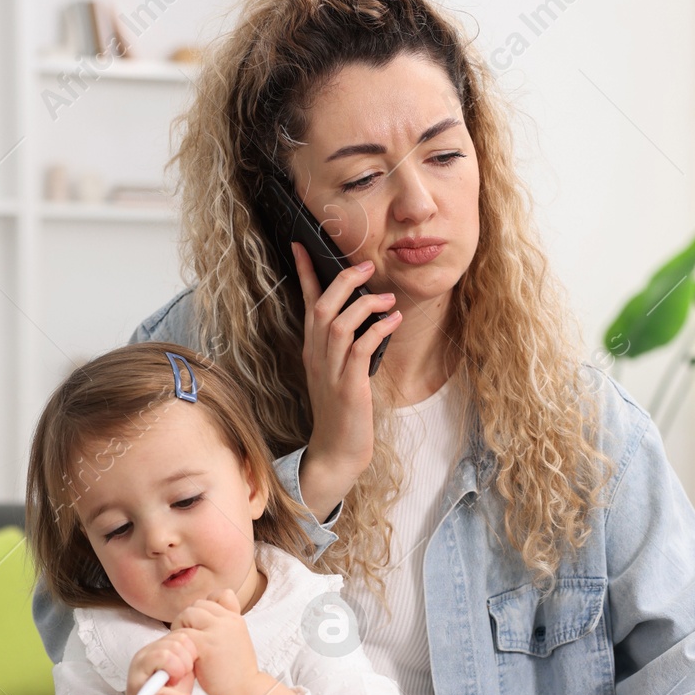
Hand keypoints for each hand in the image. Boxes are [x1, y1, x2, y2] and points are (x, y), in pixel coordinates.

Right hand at [125, 632, 196, 694]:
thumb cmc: (170, 694)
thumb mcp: (182, 671)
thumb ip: (188, 656)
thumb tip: (202, 645)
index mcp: (153, 649)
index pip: (178, 636)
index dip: (191, 651)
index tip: (191, 666)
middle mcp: (142, 658)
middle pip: (173, 644)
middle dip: (185, 661)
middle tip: (183, 676)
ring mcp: (138, 676)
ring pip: (163, 656)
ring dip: (178, 672)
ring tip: (178, 684)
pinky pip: (162, 691)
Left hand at [170, 589, 259, 694]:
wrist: (244, 690)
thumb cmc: (236, 669)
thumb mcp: (236, 638)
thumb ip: (225, 622)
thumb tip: (209, 606)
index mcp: (236, 618)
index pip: (218, 595)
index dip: (205, 609)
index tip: (202, 626)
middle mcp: (228, 620)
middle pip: (198, 605)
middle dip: (188, 619)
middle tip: (188, 640)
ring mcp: (218, 630)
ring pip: (188, 614)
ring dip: (181, 629)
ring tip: (185, 647)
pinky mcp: (206, 644)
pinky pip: (183, 634)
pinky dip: (179, 645)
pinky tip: (185, 657)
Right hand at [289, 241, 401, 518]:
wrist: (337, 450)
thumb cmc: (344, 410)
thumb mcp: (340, 370)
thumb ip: (347, 343)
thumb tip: (367, 315)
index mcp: (312, 349)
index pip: (306, 303)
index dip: (304, 272)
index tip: (301, 244)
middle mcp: (316, 355)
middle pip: (322, 306)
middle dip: (342, 280)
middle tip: (367, 266)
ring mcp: (330, 371)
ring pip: (339, 324)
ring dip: (364, 305)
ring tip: (388, 298)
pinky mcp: (348, 387)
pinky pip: (359, 349)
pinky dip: (377, 331)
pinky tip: (393, 321)